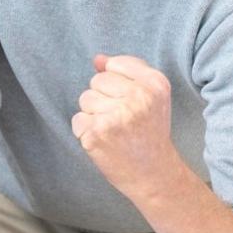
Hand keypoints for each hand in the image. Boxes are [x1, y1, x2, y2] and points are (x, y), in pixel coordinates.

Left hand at [71, 54, 182, 199]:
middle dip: (104, 98)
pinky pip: (78, 120)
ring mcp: (116, 116)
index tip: (131, 102)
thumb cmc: (149, 132)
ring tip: (114, 130)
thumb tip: (98, 59)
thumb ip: (127, 72)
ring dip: (94, 114)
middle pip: (97, 80)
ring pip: (85, 99)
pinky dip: (86, 131)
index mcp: (155, 84)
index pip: (115, 64)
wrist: (154, 174)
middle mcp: (138, 97)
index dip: (117, 83)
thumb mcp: (150, 97)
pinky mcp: (97, 133)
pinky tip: (105, 141)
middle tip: (123, 120)